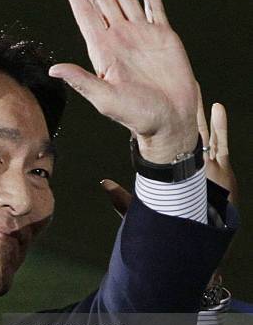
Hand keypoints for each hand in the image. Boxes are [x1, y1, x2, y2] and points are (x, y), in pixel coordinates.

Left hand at [49, 0, 198, 162]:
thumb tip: (54, 69)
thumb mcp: (105, 99)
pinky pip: (155, 8)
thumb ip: (81, 81)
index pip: (85, 16)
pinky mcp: (163, 36)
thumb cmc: (137, 116)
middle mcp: (119, 39)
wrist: (170, 119)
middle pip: (102, 2)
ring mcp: (141, 35)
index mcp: (103, 52)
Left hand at [101, 94, 236, 217]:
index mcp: (166, 171)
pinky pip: (220, 143)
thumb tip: (103, 182)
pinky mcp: (221, 169)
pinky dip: (220, 125)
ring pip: (200, 131)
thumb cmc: (167, 224)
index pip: (158, 143)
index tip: (148, 108)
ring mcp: (203, 165)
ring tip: (193, 89)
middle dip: (176, 110)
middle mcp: (185, 164)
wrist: (194, 235)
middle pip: (180, 131)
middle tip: (170, 89)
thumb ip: (119, 196)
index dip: (154, 126)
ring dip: (197, 111)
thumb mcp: (138, 207)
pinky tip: (217, 107)